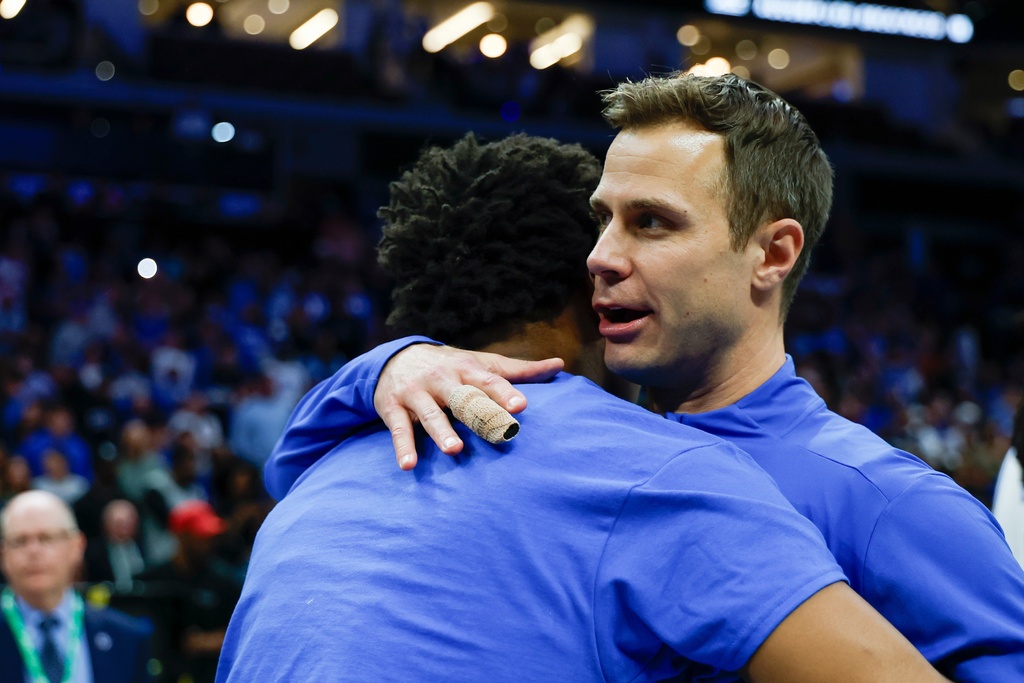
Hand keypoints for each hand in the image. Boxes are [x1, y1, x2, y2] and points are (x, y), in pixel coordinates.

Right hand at [373, 344, 562, 469]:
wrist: (396, 356)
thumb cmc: (450, 366)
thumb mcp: (481, 363)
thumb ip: (518, 370)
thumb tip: (559, 365)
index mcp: (466, 369)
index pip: (488, 381)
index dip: (505, 393)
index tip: (521, 406)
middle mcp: (442, 379)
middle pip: (462, 398)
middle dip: (478, 414)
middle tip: (498, 432)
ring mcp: (416, 392)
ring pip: (431, 414)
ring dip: (441, 432)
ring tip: (454, 449)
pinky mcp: (393, 407)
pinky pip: (399, 429)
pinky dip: (403, 447)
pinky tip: (408, 464)